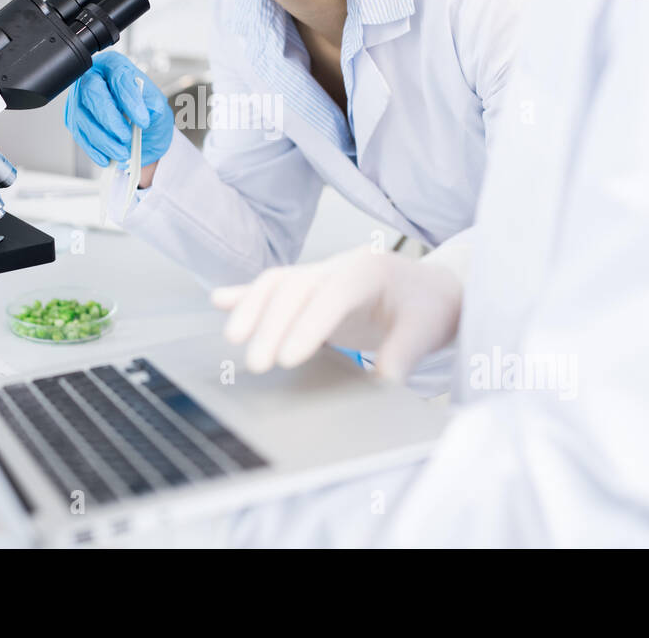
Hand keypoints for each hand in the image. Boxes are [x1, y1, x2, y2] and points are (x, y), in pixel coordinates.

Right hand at [64, 51, 173, 168]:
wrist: (143, 133)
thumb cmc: (148, 112)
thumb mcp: (157, 106)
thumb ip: (152, 106)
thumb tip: (145, 112)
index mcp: (115, 66)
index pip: (118, 75)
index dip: (129, 99)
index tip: (142, 120)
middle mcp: (94, 78)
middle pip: (92, 92)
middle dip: (110, 119)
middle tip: (126, 138)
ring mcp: (80, 98)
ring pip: (82, 116)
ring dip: (103, 139)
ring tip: (122, 152)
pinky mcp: (75, 119)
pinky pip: (79, 134)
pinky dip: (93, 149)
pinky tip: (107, 157)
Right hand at [210, 248, 463, 381]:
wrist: (430, 288)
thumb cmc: (428, 306)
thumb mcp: (426, 330)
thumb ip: (403, 354)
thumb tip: (381, 381)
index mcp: (368, 271)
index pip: (331, 296)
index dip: (307, 326)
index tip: (289, 359)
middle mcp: (337, 267)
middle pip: (294, 288)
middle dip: (271, 325)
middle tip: (257, 365)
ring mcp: (319, 274)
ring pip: (276, 283)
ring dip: (251, 309)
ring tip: (233, 340)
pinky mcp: (308, 287)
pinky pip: (272, 286)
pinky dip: (245, 295)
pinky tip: (218, 302)